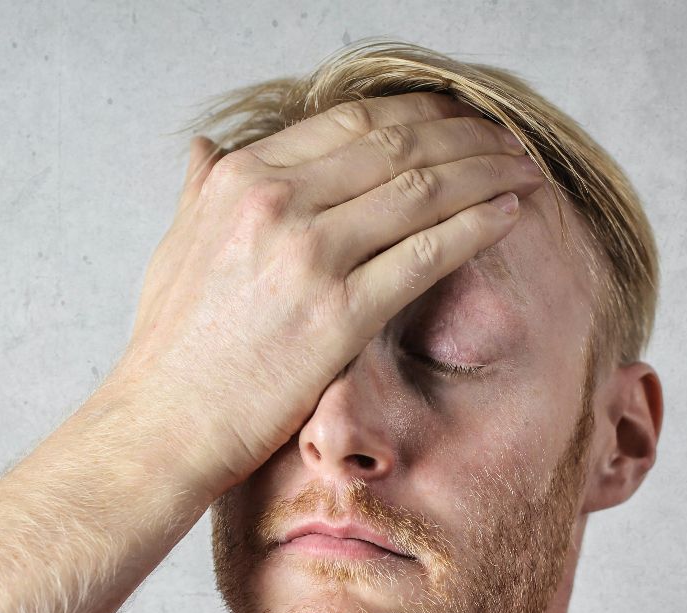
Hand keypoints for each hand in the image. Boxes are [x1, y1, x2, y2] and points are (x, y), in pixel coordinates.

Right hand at [101, 92, 546, 496]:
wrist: (163, 426)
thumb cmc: (170, 347)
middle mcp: (276, 204)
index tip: (455, 118)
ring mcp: (309, 257)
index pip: (351, 120)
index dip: (417, 112)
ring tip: (523, 171)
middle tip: (507, 139)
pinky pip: (428, 254)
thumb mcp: (174, 247)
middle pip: (397, 144)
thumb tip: (207, 148)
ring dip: (486, 172)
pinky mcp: (339, 315)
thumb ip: (201, 191)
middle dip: (466, 135)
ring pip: (423, 189)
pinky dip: (477, 226)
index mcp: (241, 179)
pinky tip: (509, 215)